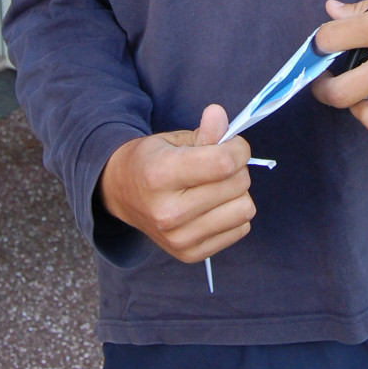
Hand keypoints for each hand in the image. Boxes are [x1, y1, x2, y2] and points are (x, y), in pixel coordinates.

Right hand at [96, 104, 254, 261]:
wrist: (123, 194)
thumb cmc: (153, 161)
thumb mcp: (174, 140)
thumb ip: (204, 131)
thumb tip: (219, 115)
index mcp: (160, 175)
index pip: (224, 163)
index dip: (238, 148)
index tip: (231, 145)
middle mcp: (168, 213)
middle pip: (238, 185)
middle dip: (236, 168)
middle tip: (217, 165)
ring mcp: (179, 238)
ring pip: (245, 209)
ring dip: (237, 193)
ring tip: (215, 186)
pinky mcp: (190, 254)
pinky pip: (241, 228)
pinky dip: (233, 213)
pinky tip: (212, 206)